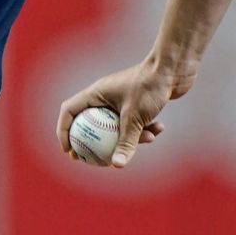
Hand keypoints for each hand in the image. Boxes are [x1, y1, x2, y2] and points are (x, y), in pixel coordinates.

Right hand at [56, 60, 175, 167]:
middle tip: (96, 160)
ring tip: (148, 140)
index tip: (69, 151)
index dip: (63, 131)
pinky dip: (145, 127)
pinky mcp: (135, 102)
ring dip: (132, 136)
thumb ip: (126, 142)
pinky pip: (134, 121)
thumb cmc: (149, 87)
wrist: (171, 69)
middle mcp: (104, 96)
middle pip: (90, 122)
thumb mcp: (135, 118)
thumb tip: (116, 165)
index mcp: (95, 94)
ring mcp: (119, 99)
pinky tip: (159, 129)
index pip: (69, 112)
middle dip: (95, 142)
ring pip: (117, 125)